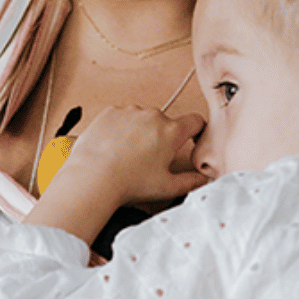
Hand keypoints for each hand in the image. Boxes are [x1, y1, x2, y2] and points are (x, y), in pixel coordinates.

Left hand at [67, 105, 205, 202]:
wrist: (93, 176)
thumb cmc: (130, 183)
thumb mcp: (167, 187)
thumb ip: (192, 181)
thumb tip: (205, 178)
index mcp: (171, 131)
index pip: (195, 121)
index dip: (196, 130)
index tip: (191, 138)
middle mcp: (152, 116)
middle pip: (165, 123)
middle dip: (161, 137)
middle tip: (149, 159)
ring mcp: (130, 111)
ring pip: (142, 119)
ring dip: (139, 132)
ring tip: (128, 155)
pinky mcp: (110, 112)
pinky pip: (121, 117)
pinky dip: (119, 128)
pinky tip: (114, 147)